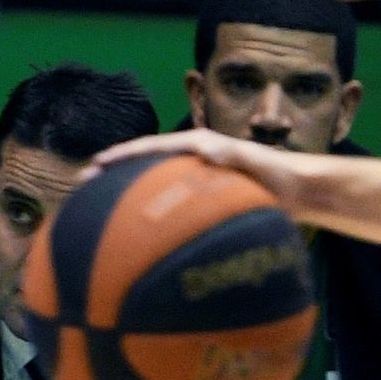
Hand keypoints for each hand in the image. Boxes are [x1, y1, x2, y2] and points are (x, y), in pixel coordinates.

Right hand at [85, 129, 306, 207]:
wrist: (300, 191)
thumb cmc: (280, 174)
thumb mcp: (256, 161)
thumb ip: (233, 154)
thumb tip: (205, 150)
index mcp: (200, 145)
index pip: (152, 146)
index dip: (122, 155)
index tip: (95, 165)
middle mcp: (194, 157)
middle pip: (145, 163)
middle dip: (112, 172)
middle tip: (80, 186)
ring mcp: (195, 177)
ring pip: (152, 184)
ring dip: (125, 193)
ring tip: (94, 211)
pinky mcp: (202, 196)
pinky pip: (168, 203)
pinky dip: (147, 212)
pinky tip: (131, 234)